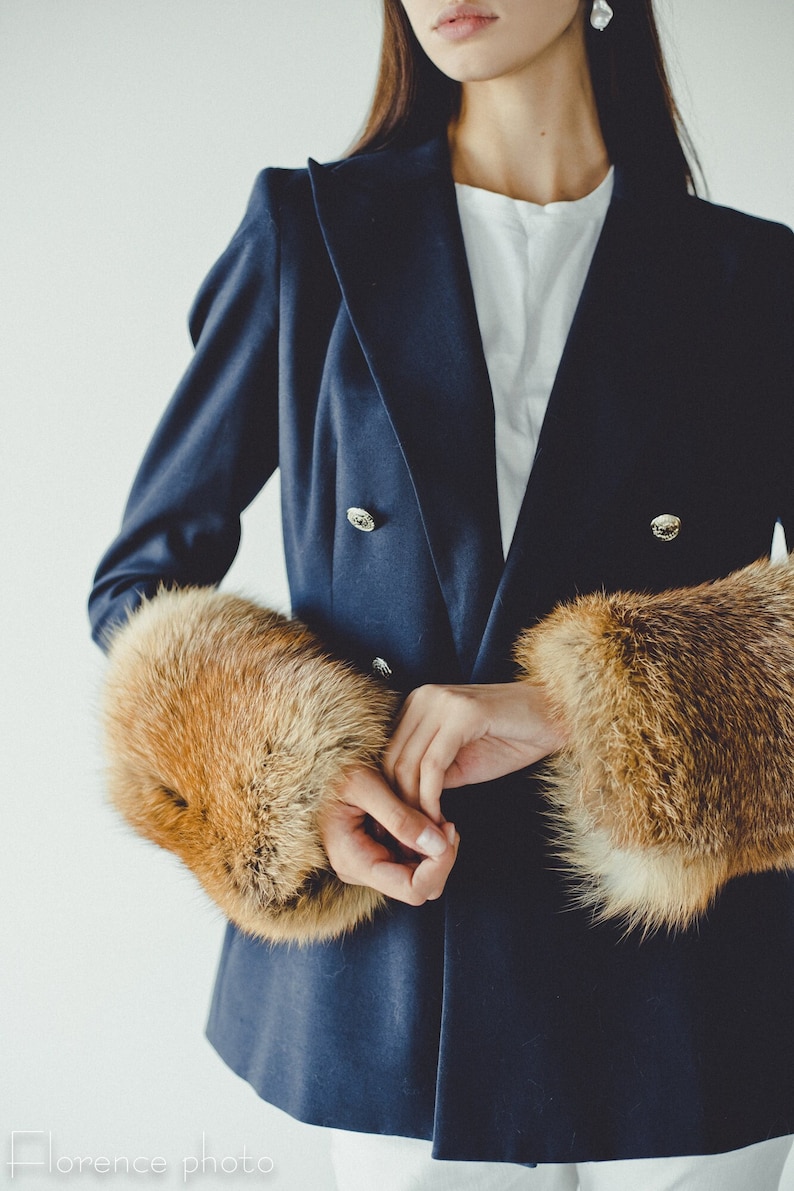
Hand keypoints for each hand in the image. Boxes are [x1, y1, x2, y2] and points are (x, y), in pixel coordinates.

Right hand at [318, 766, 458, 905]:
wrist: (313, 768)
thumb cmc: (331, 772)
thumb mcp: (366, 786)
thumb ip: (401, 817)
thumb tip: (438, 845)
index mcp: (354, 861)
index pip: (413, 889)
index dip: (439, 866)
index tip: (447, 831)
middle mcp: (362, 871)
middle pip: (421, 887)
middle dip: (441, 858)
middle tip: (446, 822)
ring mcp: (369, 864)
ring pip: (420, 876)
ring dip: (435, 849)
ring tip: (434, 815)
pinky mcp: (377, 854)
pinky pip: (411, 860)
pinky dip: (425, 842)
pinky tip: (423, 818)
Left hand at [383, 682, 565, 822]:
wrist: (556, 718)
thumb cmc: (511, 739)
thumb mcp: (460, 761)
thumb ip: (428, 774)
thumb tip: (400, 806)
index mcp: (418, 704)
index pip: (386, 755)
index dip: (389, 796)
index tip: (401, 829)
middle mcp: (423, 697)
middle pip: (391, 761)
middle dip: (398, 806)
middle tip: (412, 839)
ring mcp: (442, 702)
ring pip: (408, 764)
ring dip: (414, 807)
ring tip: (428, 834)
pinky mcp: (462, 714)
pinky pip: (433, 765)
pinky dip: (431, 798)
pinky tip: (441, 818)